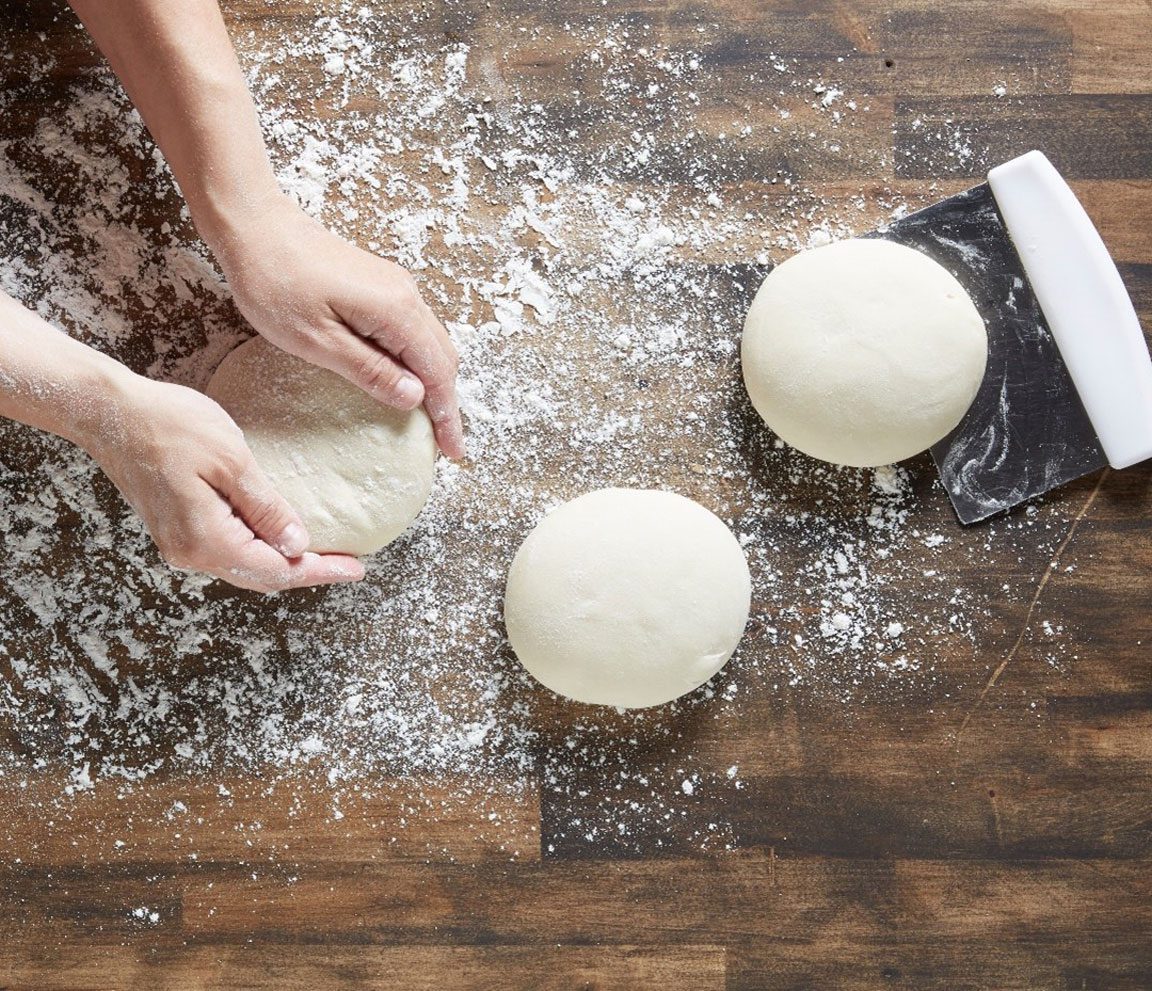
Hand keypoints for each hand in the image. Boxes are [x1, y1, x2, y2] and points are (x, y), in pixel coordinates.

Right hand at [86, 373, 364, 592]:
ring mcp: (178, 543)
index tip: (356, 569)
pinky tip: (277, 537)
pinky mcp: (174, 528)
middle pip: (260, 575)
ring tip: (321, 554)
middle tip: (348, 564)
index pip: (276, 570)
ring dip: (282, 563)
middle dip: (305, 571)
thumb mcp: (232, 460)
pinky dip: (257, 550)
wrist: (110, 413)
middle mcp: (190, 552)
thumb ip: (266, 507)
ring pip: (242, 566)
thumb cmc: (170, 426)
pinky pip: (226, 550)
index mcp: (207, 540)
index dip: (319, 571)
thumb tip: (297, 544)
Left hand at [210, 194, 464, 458]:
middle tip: (442, 440)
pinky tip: (402, 377)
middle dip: (447, 400)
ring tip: (426, 416)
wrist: (254, 225)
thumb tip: (415, 397)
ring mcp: (395, 287)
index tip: (453, 449)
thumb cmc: (275, 282)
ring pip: (430, 342)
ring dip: (434, 380)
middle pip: (443, 357)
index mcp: (396, 311)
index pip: (438, 373)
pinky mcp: (380, 284)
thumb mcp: (318, 341)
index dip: (449, 415)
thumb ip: (370, 370)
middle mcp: (406, 296)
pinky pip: (412, 329)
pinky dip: (417, 359)